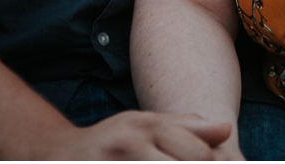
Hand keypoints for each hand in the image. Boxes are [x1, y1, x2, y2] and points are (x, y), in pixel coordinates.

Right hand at [44, 111, 237, 160]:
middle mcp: (130, 144)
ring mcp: (114, 163)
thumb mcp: (146, 125)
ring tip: (160, 162)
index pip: (200, 155)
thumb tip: (226, 128)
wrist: (58, 155)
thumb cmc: (112, 142)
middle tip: (188, 162)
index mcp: (145, 126)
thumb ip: (187, 128)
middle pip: (188, 163)